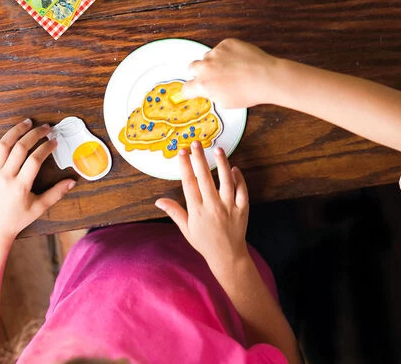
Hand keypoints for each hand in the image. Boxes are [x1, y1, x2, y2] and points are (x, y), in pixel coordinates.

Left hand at [0, 119, 74, 244]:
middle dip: (34, 134)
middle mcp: (5, 178)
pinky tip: (10, 138)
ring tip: (27, 123)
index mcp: (20, 186)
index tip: (54, 141)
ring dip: (15, 131)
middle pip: (19, 148)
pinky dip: (0, 143)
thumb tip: (73, 181)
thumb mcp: (39, 208)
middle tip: (45, 127)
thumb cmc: (17, 219)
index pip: (34, 159)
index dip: (46, 147)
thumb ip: (56, 193)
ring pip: (3, 146)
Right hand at [155, 141, 249, 278]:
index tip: (182, 152)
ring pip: (225, 181)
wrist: (227, 257)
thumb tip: (158, 201)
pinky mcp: (242, 209)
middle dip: (199, 158)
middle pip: (205, 178)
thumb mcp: (187, 229)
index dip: (185, 166)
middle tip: (196, 143)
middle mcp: (212, 207)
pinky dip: (238, 178)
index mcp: (197, 211)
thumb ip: (175, 212)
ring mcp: (229, 207)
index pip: (189, 184)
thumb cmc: (205, 243)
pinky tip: (233, 168)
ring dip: (221, 164)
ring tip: (217, 150)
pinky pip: (241, 190)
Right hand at [179, 38, 276, 109]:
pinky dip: (226, 53)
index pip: (186, 88)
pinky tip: (238, 60)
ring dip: (214, 62)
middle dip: (199, 72)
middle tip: (212, 76)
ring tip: (231, 68)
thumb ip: (212, 94)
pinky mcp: (226, 43)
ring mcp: (215, 53)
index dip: (190, 90)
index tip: (193, 90)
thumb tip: (209, 91)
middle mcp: (206, 67)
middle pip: (192, 67)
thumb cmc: (249, 92)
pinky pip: (220, 48)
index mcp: (204, 85)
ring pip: (208, 56)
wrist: (266, 76)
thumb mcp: (225, 102)